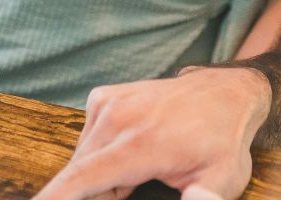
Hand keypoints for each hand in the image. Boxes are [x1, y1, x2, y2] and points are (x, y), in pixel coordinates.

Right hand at [35, 68, 270, 199]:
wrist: (225, 92)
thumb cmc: (222, 141)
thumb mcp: (222, 179)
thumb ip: (205, 199)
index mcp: (142, 145)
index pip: (82, 178)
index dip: (55, 197)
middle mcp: (118, 120)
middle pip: (79, 175)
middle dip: (96, 194)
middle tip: (137, 186)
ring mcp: (108, 104)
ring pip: (82, 158)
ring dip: (98, 175)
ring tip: (138, 171)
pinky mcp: (103, 96)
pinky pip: (87, 138)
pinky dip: (99, 153)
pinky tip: (127, 149)